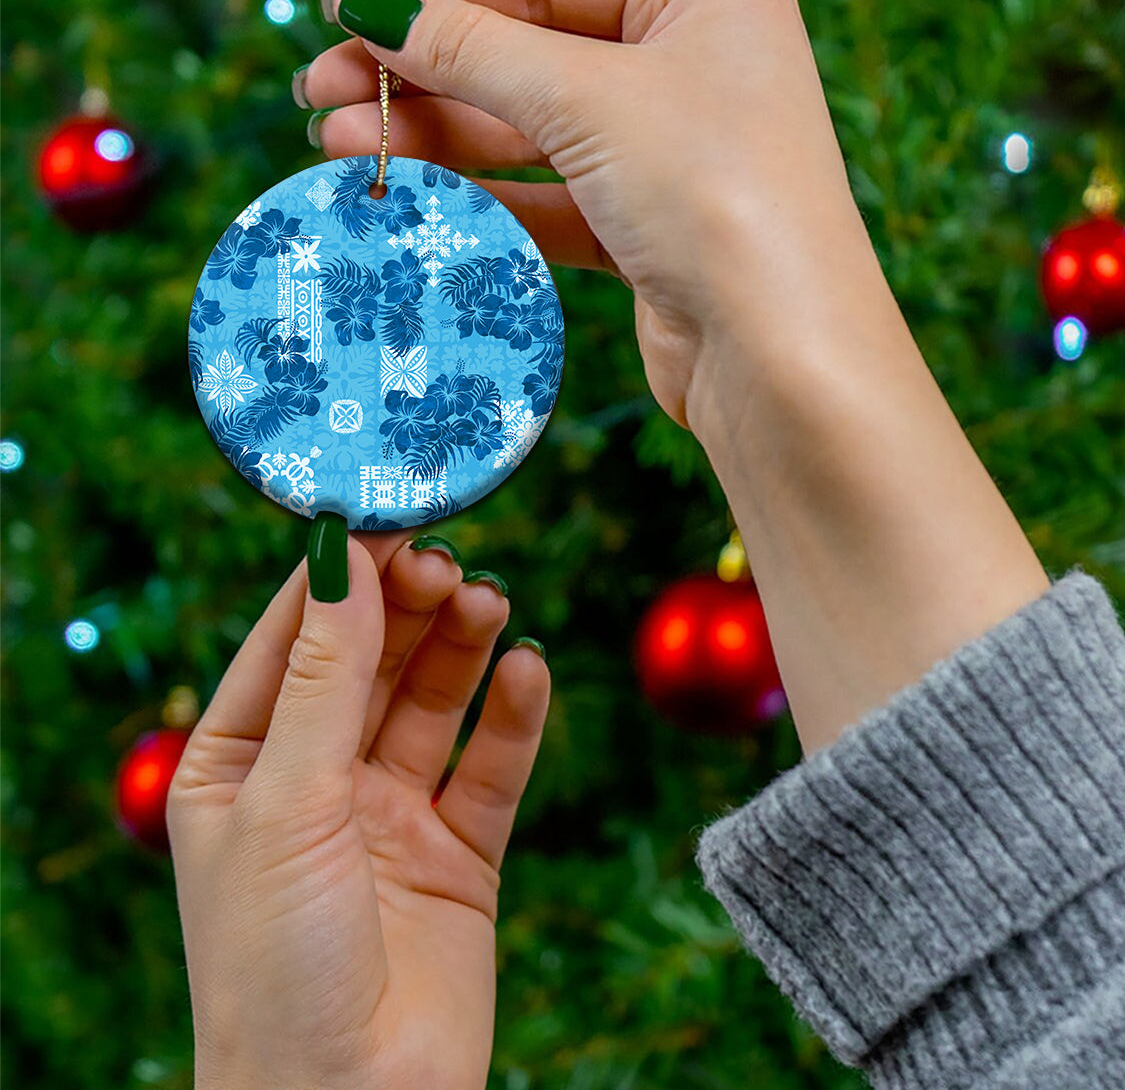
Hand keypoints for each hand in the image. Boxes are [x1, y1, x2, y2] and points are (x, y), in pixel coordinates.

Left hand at [167, 528, 549, 1089]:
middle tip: (449, 561)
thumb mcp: (286, 801)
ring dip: (462, 648)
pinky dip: (513, 717)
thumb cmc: (275, 964)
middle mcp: (316, 782)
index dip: (338, 578)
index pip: (292, 642)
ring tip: (490, 603)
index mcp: (241, 765)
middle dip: (408, 608)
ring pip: (433, 703)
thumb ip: (324, 678)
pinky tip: (528, 671)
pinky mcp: (459, 853)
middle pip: (371, 662)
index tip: (386, 514)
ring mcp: (390, 815)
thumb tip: (342, 558)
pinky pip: (491, 768)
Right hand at [300, 0, 878, 437]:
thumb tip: (372, 7)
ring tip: (338, 146)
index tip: (343, 9)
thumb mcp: (587, 99)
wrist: (781, 357)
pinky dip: (483, 197)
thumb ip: (474, 51)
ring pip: (532, 131)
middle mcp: (693, 64)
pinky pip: (550, 198)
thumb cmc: (713, 194)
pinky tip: (410, 196)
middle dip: (422, 73)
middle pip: (529, 53)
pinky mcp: (650, 230)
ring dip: (437, 138)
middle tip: (319, 92)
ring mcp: (672, 152)